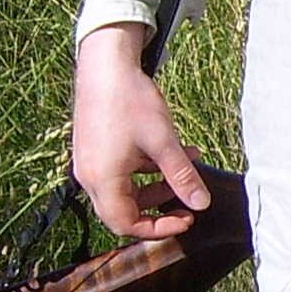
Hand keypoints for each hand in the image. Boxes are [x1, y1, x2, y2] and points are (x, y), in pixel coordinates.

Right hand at [71, 22, 211, 237]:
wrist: (105, 63)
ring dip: (157, 183)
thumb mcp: (163, 141)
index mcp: (102, 180)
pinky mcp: (94, 149)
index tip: (186, 219)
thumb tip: (201, 204)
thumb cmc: (129, 99)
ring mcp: (90, 162)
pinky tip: (173, 150)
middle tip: (186, 202)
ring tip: (189, 164)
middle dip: (158, 208)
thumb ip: (182, 176)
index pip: (126, 225)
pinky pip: (120, 171)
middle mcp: (89, 177)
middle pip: (123, 211)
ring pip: (125, 190)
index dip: (158, 228)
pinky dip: (145, 168)